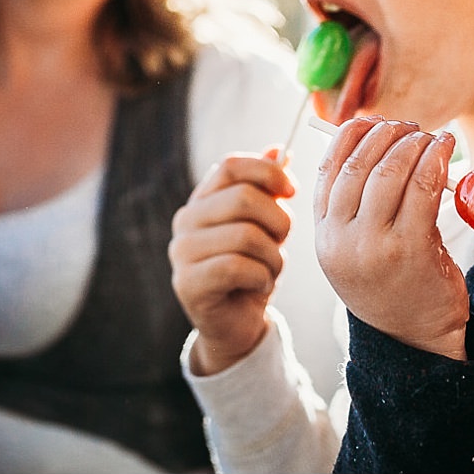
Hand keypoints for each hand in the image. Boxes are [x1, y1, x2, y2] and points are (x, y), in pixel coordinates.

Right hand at [170, 148, 294, 375]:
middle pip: (244, 198)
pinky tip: (260, 285)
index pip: (231, 165)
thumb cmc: (252, 269)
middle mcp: (185, 220)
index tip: (292, 191)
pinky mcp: (187, 283)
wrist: (238, 325)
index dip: (267, 172)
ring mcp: (182, 252)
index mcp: (202, 199)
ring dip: (273, 256)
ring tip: (271, 268)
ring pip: (245, 235)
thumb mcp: (265, 225)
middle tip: (284, 242)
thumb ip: (267, 188)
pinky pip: (237, 267)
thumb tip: (280, 149)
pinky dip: (261, 276)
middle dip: (278, 220)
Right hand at [313, 118, 467, 360]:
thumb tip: (379, 140)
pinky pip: (422, 189)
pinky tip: (445, 149)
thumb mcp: (358, 247)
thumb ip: (358, 204)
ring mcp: (373, 247)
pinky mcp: (410, 251)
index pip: (328, 168)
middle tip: (411, 127)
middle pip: (359, 165)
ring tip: (432, 138)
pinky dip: (435, 159)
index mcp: (324, 235)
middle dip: (387, 135)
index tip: (375, 120)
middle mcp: (340, 240)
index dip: (352, 135)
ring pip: (389, 172)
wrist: (416, 341)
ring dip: (413, 143)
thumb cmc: (393, 284)